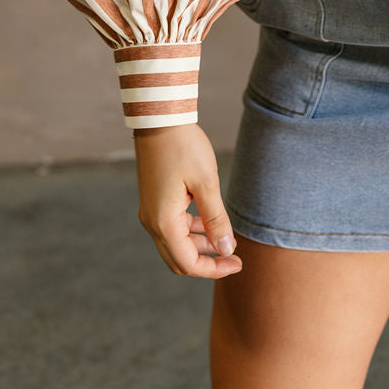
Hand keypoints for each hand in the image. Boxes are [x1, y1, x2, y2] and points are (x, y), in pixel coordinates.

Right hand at [132, 122, 242, 278]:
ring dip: (200, 245)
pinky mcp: (154, 201)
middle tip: (234, 256)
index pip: (188, 263)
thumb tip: (226, 249)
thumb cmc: (184, 147)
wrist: (160, 119)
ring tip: (225, 236)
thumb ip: (216, 219)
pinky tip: (209, 220)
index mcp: (163, 222)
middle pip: (179, 259)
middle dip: (207, 261)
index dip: (213, 268)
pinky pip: (172, 227)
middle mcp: (152, 222)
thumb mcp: (206, 182)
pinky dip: (191, 230)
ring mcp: (151, 212)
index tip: (238, 263)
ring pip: (176, 244)